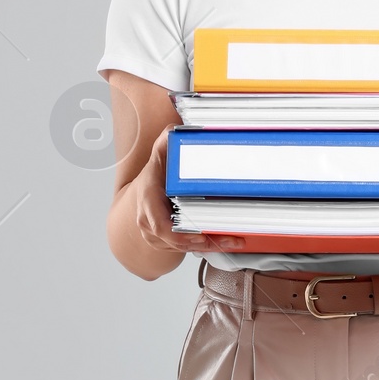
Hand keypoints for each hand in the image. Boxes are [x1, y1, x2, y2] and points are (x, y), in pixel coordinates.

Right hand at [131, 126, 243, 254]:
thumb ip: (167, 141)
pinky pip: (186, 249)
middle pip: (178, 241)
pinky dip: (206, 246)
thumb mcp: (160, 153)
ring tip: (234, 241)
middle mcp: (149, 221)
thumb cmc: (155, 173)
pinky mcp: (166, 243)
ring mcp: (156, 236)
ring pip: (184, 248)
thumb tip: (176, 130)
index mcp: (148, 200)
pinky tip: (225, 242)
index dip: (180, 235)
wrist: (143, 191)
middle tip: (231, 240)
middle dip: (207, 243)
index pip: (160, 225)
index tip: (200, 236)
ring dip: (210, 246)